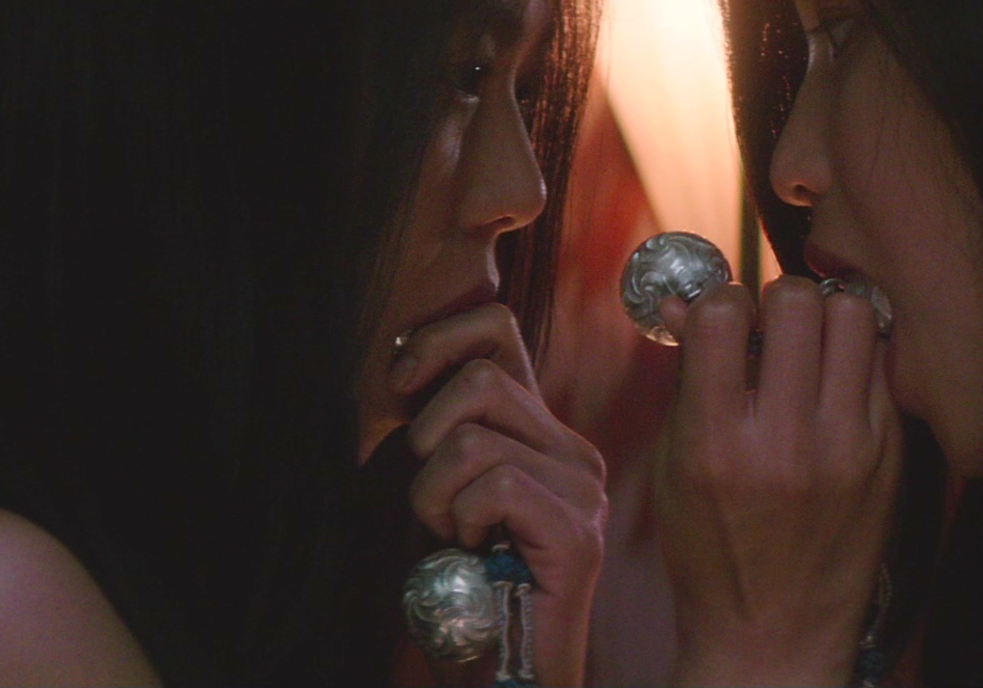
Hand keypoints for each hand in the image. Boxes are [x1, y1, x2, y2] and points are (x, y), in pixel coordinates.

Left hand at [388, 303, 607, 687]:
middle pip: (478, 381)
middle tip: (435, 504)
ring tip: (455, 539)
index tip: (399, 389)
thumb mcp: (437, 491)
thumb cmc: (458, 592)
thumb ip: (440, 430)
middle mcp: (573, 451)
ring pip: (474, 439)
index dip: (435, 343)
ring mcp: (583, 490)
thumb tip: (403, 362)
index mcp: (541, 433)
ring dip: (434, 497)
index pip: (496, 330)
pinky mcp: (577, 533)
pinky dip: (459, 523)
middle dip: (425, 443)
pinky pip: (493, 485)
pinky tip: (474, 555)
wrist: (499, 676)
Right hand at [653, 277, 901, 686]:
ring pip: (855, 318)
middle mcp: (787, 443)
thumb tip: (685, 302)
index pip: (723, 315)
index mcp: (717, 445)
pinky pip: (882, 366)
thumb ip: (687, 381)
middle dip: (779, 299)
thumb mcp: (676, 468)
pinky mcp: (891, 456)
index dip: (720, 302)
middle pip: (799, 302)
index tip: (723, 322)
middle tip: (773, 328)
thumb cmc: (712, 551)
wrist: (776, 636)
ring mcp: (849, 449)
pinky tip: (837, 386)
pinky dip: (857, 360)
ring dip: (827, 318)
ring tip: (810, 347)